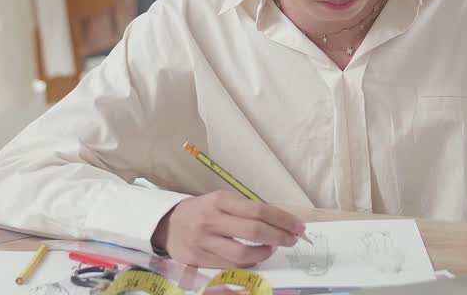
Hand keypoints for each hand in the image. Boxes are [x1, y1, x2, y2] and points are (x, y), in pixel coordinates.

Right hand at [151, 191, 306, 267]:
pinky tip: (255, 257)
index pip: (258, 209)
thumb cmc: (202, 210)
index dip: (282, 219)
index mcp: (219, 200)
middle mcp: (211, 220)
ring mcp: (204, 242)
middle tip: (292, 240)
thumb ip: (246, 209)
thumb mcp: (221, 201)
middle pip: (253, 231)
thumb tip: (281, 221)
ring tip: (272, 249)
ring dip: (264, 253)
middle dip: (279, 237)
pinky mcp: (199, 260)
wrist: (167, 225)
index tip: (298, 226)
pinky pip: (231, 265)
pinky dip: (249, 262)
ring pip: (243, 253)